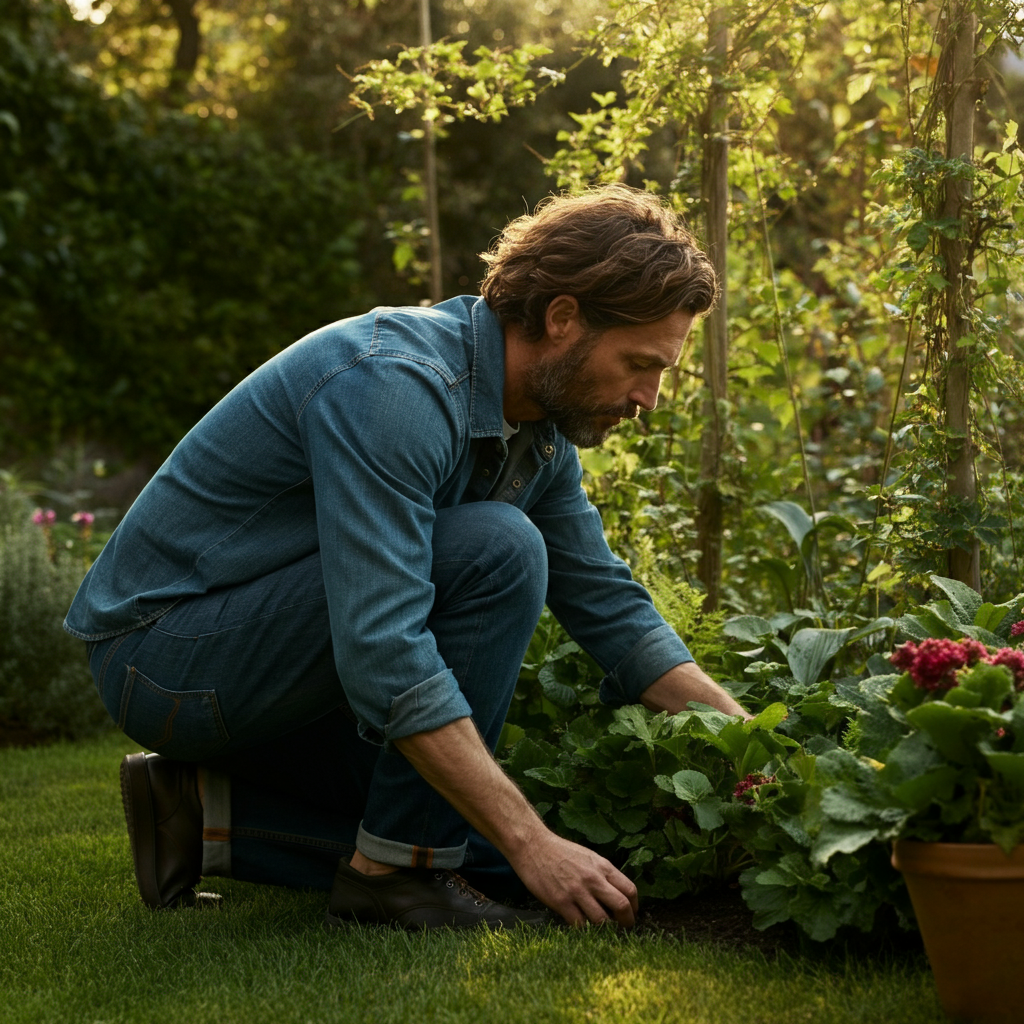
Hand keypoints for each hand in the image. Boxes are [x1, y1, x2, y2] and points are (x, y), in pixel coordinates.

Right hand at [509, 829, 637, 927]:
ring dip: (604, 929)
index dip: (634, 907)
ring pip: (601, 921)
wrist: (533, 846)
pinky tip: (582, 927)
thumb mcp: (588, 857)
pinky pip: (579, 925)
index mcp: (602, 866)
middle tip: (622, 928)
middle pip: (622, 907)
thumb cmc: (561, 851)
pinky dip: (583, 930)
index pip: (630, 890)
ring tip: (601, 930)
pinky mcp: (561, 902)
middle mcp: (593, 879)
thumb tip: (616, 894)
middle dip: (626, 922)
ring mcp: (577, 891)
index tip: (631, 914)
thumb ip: (603, 874)